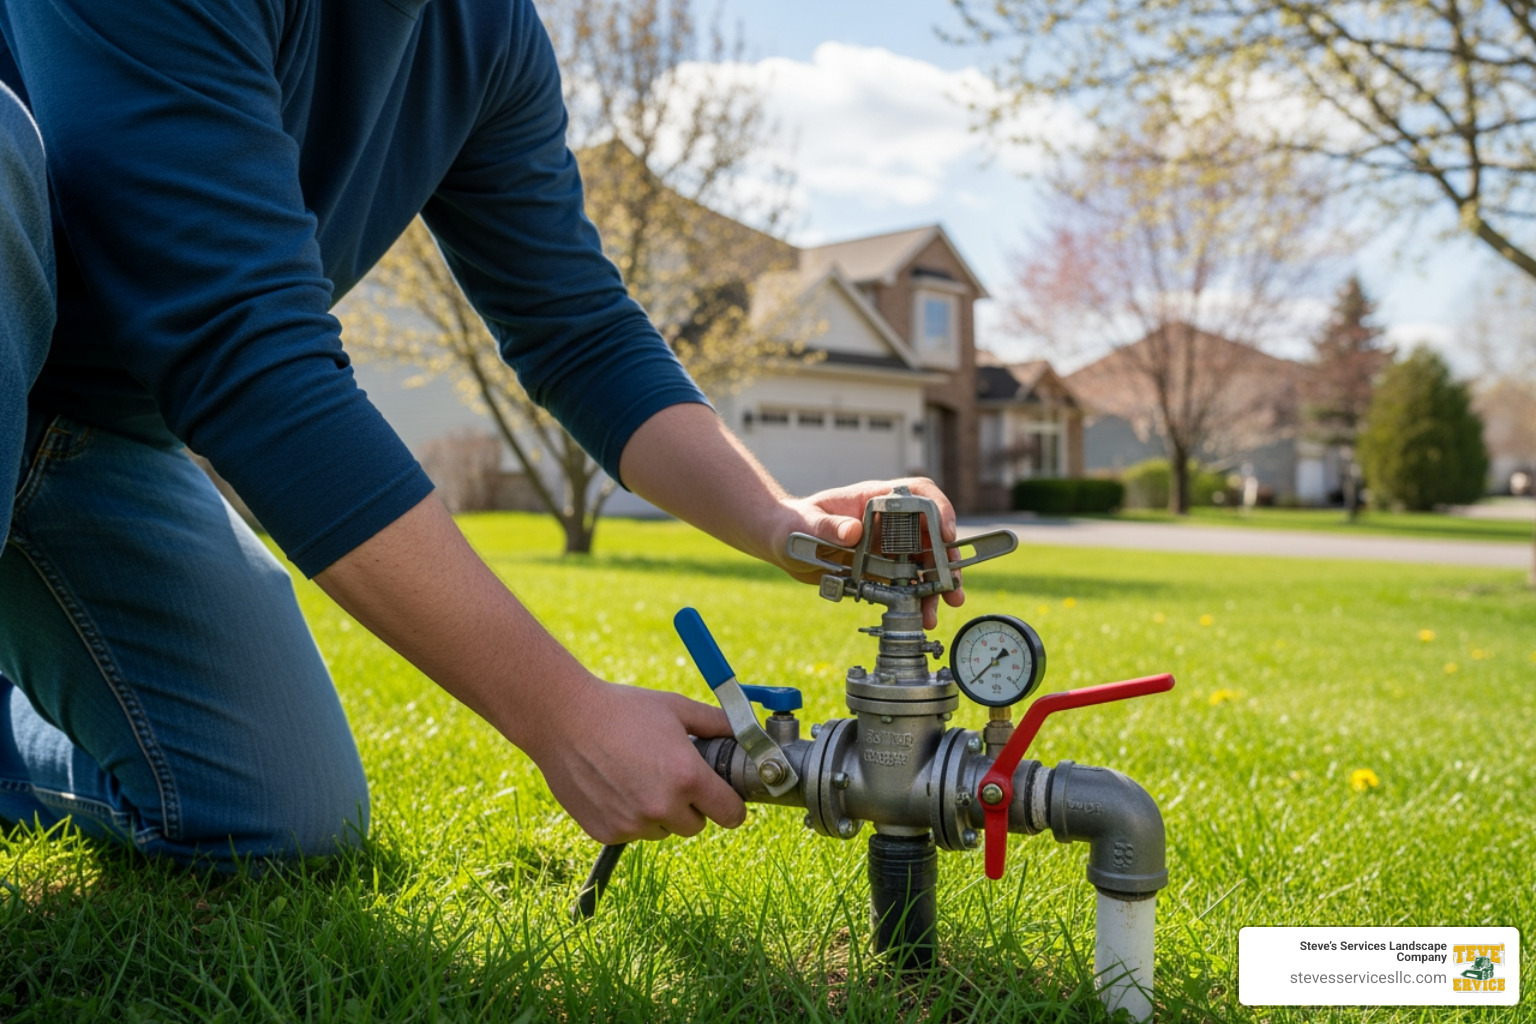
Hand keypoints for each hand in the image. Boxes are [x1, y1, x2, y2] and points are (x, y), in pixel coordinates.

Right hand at [522, 674, 746, 844]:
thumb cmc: (622, 709)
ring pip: (663, 830)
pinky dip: (630, 817)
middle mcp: (663, 807)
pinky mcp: (607, 833)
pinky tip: (616, 786)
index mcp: (687, 778)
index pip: (731, 815)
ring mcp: (633, 824)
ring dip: (660, 813)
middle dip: (692, 806)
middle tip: (673, 777)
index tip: (726, 799)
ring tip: (639, 776)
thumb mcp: (676, 708)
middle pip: (697, 826)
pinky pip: (632, 833)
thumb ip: (717, 723)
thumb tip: (745, 732)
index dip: (731, 806)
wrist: (563, 720)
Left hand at [771, 476, 965, 629]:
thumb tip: (853, 531)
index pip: (918, 495)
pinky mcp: (883, 569)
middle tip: (953, 584)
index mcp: (875, 499)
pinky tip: (921, 614)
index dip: (939, 510)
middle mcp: (889, 521)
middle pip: (930, 534)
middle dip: (947, 558)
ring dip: (937, 585)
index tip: (946, 534)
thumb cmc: (793, 523)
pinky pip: (908, 583)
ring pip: (924, 562)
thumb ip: (828, 526)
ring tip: (941, 608)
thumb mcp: (806, 523)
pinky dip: (918, 598)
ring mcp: (888, 545)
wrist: (783, 544)